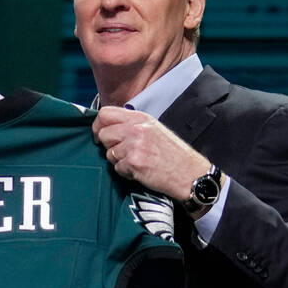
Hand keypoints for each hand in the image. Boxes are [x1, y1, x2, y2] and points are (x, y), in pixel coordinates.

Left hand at [92, 106, 210, 202]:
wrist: (189, 173)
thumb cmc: (172, 153)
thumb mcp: (153, 129)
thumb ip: (131, 125)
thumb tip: (106, 127)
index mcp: (140, 118)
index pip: (105, 113)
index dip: (98, 126)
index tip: (100, 135)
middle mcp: (136, 128)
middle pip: (103, 133)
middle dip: (107, 146)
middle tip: (122, 152)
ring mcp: (134, 145)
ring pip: (108, 153)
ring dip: (118, 161)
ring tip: (136, 162)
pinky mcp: (134, 162)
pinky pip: (117, 168)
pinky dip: (126, 172)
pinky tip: (140, 171)